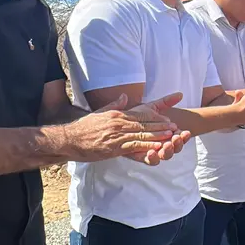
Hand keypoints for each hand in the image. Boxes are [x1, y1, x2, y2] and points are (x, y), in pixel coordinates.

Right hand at [57, 93, 190, 165]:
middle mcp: (119, 122)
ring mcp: (117, 135)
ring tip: (171, 136)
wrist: (69, 139)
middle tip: (175, 127)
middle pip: (145, 124)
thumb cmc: (85, 127)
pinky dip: (147, 147)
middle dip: (161, 126)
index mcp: (117, 114)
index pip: (141, 114)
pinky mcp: (114, 147)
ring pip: (142, 135)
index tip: (168, 119)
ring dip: (158, 136)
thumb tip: (124, 96)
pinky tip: (157, 148)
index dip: (156, 117)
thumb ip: (114, 105)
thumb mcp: (100, 113)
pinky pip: (134, 146)